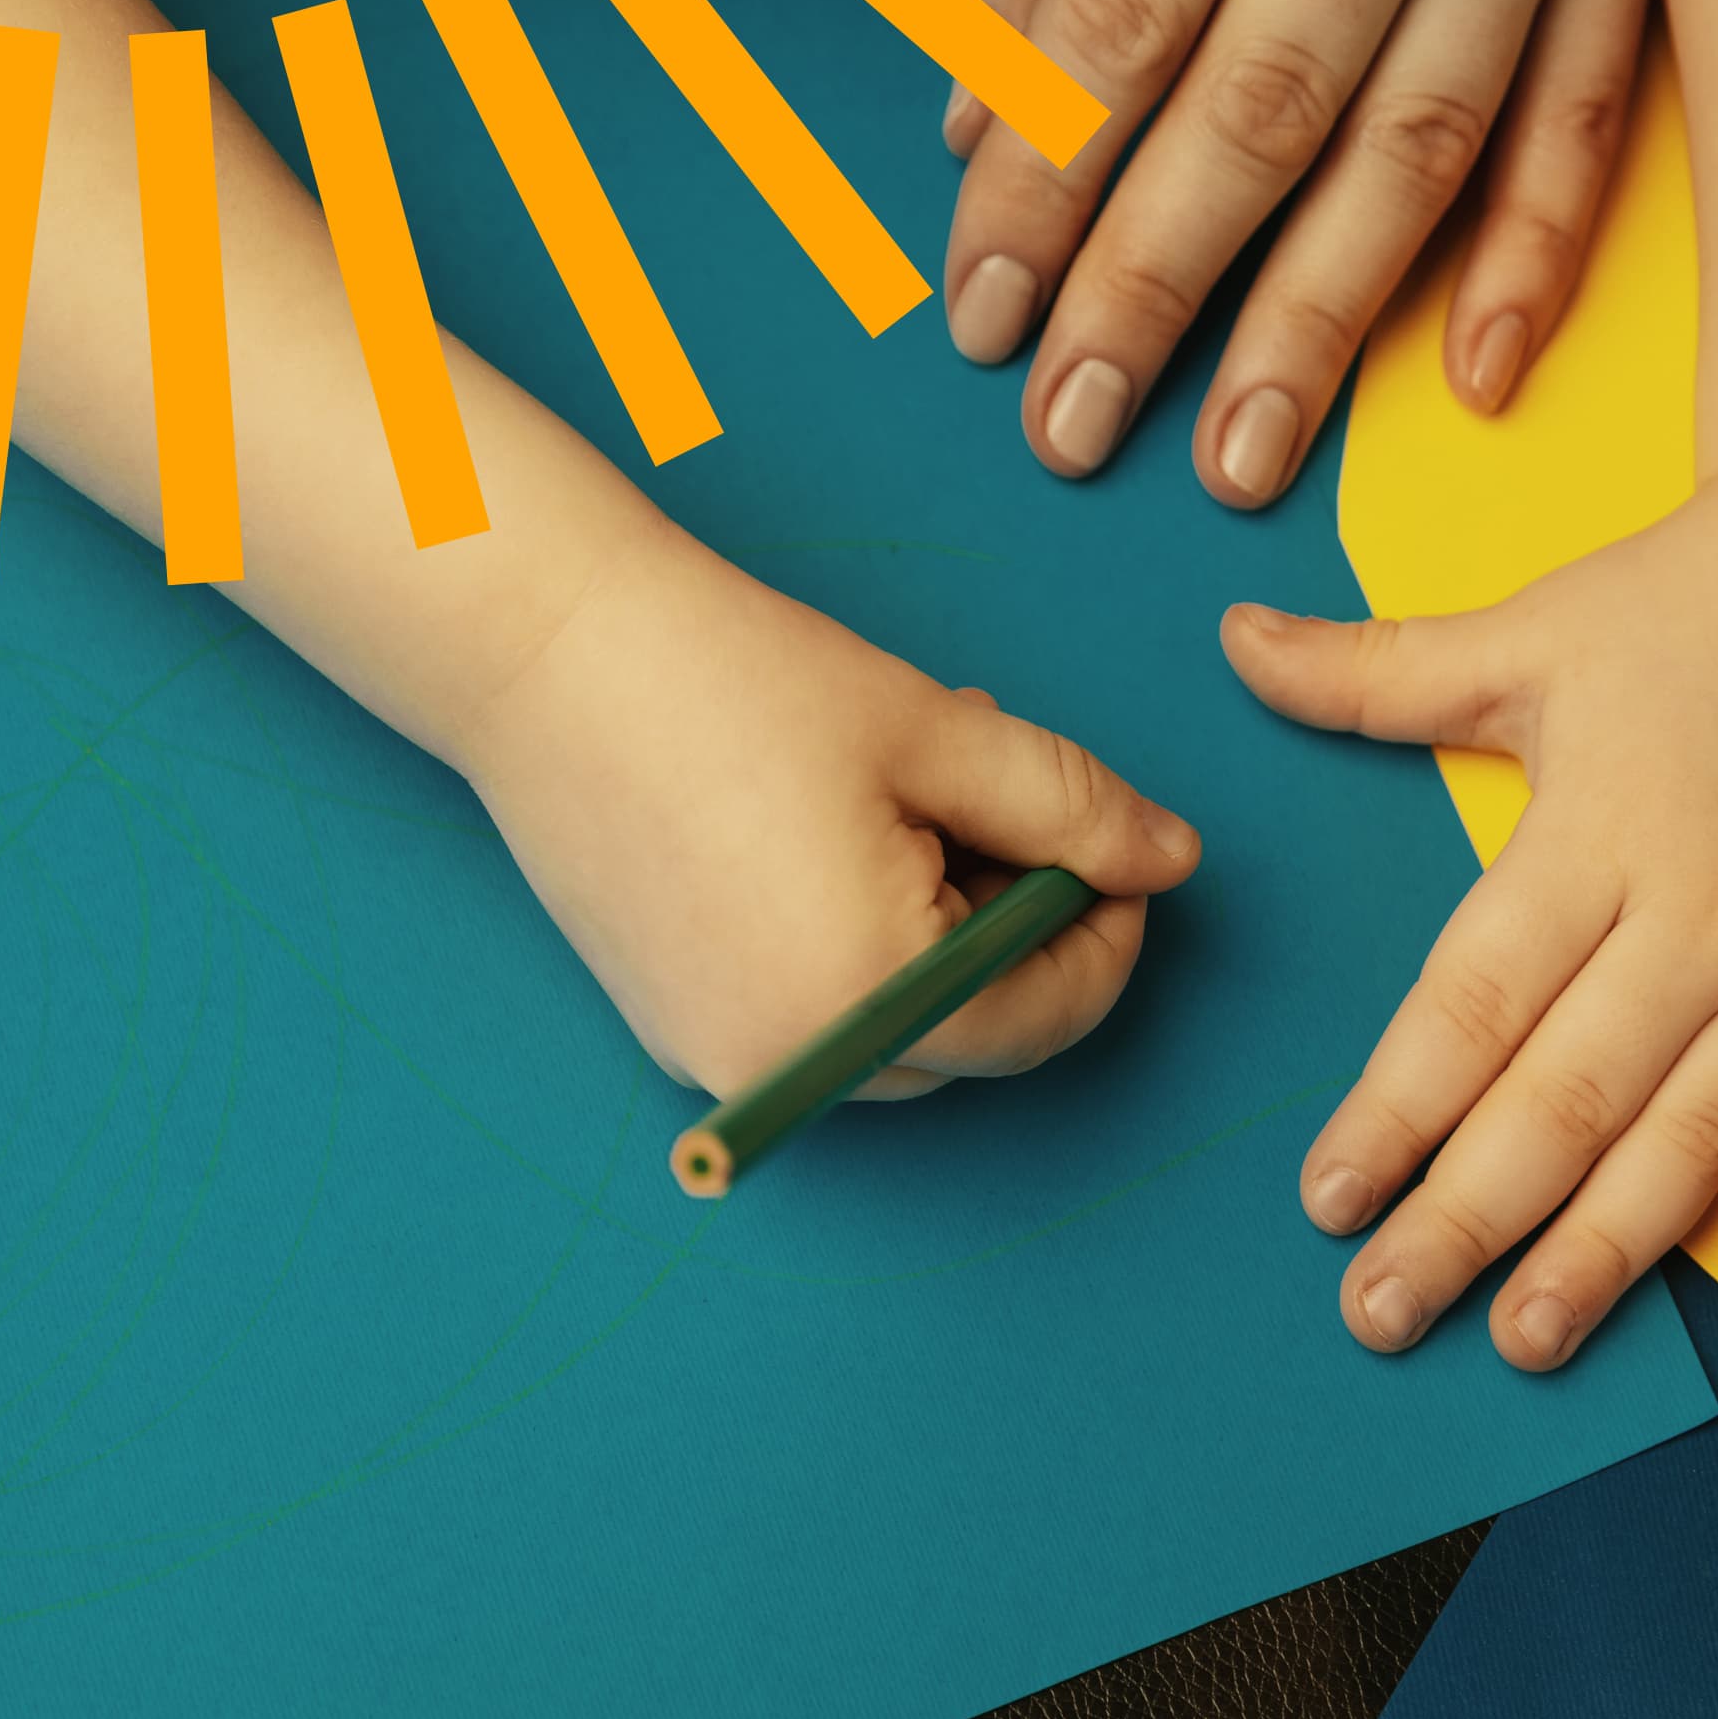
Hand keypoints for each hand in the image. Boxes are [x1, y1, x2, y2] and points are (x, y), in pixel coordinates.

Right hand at [456, 519, 1200, 1098]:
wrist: (543, 654)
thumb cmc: (737, 685)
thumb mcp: (942, 736)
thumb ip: (1075, 809)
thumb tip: (1174, 859)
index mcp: (869, 1005)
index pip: (1044, 1018)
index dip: (1106, 935)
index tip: (1122, 857)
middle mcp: (789, 1064)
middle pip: (972, 1032)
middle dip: (1017, 924)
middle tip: (1004, 798)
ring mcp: (718, 1058)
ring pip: (899, 1027)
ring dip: (944, 930)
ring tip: (918, 794)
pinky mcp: (675, 1027)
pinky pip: (817, 1014)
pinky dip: (863, 944)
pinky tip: (844, 828)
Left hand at [943, 0, 1655, 502]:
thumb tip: (978, 120)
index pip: (1131, 9)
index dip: (1049, 181)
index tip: (988, 308)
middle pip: (1269, 103)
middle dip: (1156, 286)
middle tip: (1075, 421)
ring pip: (1421, 145)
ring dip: (1323, 324)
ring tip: (1240, 455)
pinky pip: (1581, 121)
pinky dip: (1530, 260)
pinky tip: (1464, 382)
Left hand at [1221, 473, 1717, 1362]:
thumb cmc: (1692, 593)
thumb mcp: (1524, 626)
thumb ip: (1372, 671)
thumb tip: (1231, 643)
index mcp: (1590, 830)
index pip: (1468, 1006)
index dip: (1392, 1112)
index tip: (1325, 1199)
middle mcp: (1697, 908)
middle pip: (1563, 1096)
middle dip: (1466, 1217)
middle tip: (1383, 1312)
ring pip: (1698, 1129)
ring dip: (1610, 1245)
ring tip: (1529, 1336)